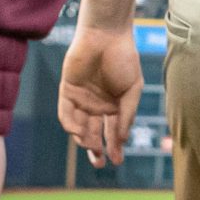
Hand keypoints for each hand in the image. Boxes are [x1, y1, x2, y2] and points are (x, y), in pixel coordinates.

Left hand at [57, 23, 145, 168]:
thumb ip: (127, 113)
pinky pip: (66, 113)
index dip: (115, 147)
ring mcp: (81, 99)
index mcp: (114, 106)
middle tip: (100, 163)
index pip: (112, 131)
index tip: (117, 160)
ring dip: (85, 139)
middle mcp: (97, 105)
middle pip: (94, 133)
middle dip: (97, 149)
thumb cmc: (124, 60)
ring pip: (80, 127)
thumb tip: (121, 138)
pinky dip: (71, 124)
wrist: (107, 37)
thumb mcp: (132, 90)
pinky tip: (79, 132)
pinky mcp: (67, 91)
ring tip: (92, 148)